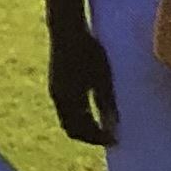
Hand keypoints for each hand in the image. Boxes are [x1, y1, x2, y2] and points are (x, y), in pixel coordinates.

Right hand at [48, 26, 118, 145]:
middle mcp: (59, 100)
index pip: (83, 131)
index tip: (115, 140)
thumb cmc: (88, 51)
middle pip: (72, 129)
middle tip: (109, 137)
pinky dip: (78, 115)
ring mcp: (55, 91)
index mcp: (69, 101)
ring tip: (102, 125)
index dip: (99, 138)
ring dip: (83, 126)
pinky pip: (65, 108)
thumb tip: (114, 126)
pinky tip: (91, 108)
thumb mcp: (102, 78)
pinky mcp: (55, 82)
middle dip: (90, 136)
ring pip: (68, 119)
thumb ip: (106, 103)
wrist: (66, 30)